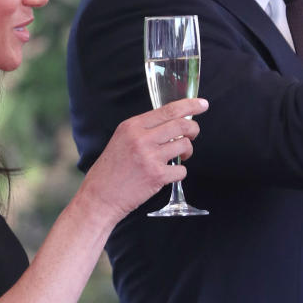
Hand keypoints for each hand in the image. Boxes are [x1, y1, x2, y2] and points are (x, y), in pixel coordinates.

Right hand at [82, 97, 207, 220]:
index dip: (190, 105)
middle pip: (182, 125)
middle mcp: (141, 138)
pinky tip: (169, 175)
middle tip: (193, 134)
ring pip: (184, 146)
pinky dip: (180, 173)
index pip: (168, 110)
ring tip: (179, 157)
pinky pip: (181, 170)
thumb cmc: (110, 170)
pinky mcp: (157, 176)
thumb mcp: (121, 140)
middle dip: (194, 129)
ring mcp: (150, 157)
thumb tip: (171, 123)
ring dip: (187, 151)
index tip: (202, 104)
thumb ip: (143, 130)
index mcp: (132, 126)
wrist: (99, 197)